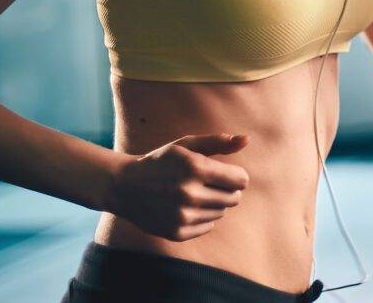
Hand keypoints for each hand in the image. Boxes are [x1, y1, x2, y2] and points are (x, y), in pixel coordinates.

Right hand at [108, 133, 249, 240]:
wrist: (125, 187)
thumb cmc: (162, 161)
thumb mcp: (187, 145)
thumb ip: (218, 142)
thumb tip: (247, 140)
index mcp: (194, 167)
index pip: (240, 180)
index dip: (237, 175)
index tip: (226, 173)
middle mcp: (189, 193)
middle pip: (234, 198)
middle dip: (226, 189)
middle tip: (207, 182)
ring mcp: (182, 216)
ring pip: (222, 212)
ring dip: (214, 202)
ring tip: (193, 193)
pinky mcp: (177, 232)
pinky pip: (209, 225)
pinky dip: (203, 217)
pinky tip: (185, 207)